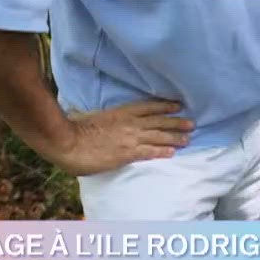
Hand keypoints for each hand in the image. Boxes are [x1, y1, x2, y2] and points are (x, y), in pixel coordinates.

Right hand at [48, 99, 191, 175]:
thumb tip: (110, 121)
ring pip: (158, 136)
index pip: (149, 107)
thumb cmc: (75, 128)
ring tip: (188, 139)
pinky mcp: (127, 153)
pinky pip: (149, 152)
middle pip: (159, 121)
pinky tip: (172, 153)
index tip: (178, 105)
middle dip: (176, 122)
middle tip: (191, 124)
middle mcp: (130, 123)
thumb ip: (108, 119)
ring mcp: (130, 138)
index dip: (165, 106)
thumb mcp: (95, 116)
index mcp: (122, 112)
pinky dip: (162, 151)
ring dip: (174, 137)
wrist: (67, 141)